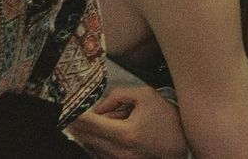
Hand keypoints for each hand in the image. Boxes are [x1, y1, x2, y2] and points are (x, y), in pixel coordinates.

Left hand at [67, 85, 187, 158]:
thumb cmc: (166, 118)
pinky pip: (99, 152)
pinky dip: (95, 141)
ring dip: (88, 132)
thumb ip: (119, 95)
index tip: (65, 108)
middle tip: (67, 114)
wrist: (182, 142)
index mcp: (125, 133)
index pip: (90, 124)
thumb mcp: (145, 96)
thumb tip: (99, 106)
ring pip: (91, 145)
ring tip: (98, 120)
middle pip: (86, 137)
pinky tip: (98, 131)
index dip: (75, 115)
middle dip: (76, 124)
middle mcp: (119, 151)